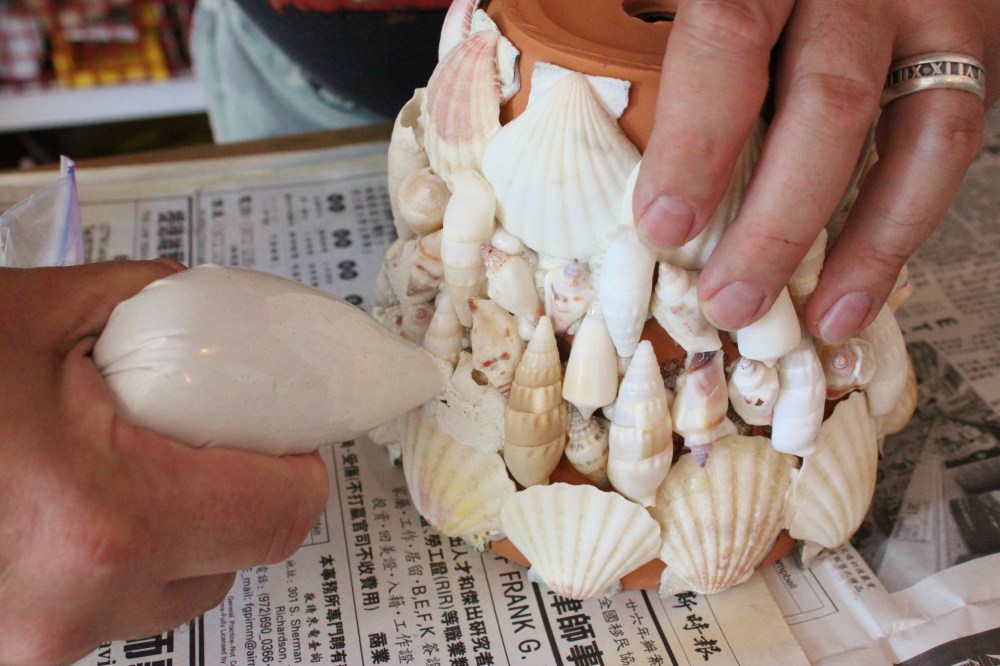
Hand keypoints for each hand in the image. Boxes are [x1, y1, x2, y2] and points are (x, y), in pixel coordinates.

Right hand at [0, 261, 327, 665]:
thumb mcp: (38, 313)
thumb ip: (158, 305)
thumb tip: (228, 312)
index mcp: (102, 519)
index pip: (282, 511)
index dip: (294, 460)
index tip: (281, 425)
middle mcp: (74, 608)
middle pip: (241, 554)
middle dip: (234, 488)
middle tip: (193, 429)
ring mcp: (37, 648)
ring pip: (180, 586)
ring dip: (176, 527)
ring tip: (112, 462)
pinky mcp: (13, 655)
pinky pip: (115, 603)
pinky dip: (118, 554)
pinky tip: (68, 501)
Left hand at [633, 0, 997, 341]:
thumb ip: (670, 41)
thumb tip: (612, 140)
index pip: (729, 37)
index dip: (696, 140)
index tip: (664, 227)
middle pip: (827, 99)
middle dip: (777, 219)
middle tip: (731, 299)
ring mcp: (933, 7)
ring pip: (923, 130)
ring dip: (868, 242)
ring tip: (824, 316)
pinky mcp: (974, 42)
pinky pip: (953, 138)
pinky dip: (910, 218)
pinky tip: (865, 278)